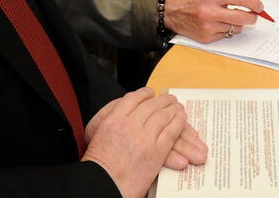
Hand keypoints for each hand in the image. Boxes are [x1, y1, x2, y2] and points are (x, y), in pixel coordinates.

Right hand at [83, 88, 203, 196]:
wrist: (104, 185)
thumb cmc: (99, 166)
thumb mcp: (96, 135)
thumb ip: (109, 120)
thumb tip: (122, 111)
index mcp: (113, 119)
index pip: (132, 98)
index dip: (144, 94)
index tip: (150, 93)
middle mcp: (130, 125)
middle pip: (150, 105)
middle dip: (162, 100)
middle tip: (169, 99)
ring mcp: (144, 138)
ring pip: (163, 116)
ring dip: (173, 109)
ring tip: (178, 107)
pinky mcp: (156, 151)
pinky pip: (172, 132)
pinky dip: (178, 123)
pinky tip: (181, 120)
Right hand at [164, 0, 264, 40]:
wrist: (169, 10)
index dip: (254, 3)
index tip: (259, 5)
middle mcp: (209, 12)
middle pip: (242, 17)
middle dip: (252, 17)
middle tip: (254, 15)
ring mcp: (208, 27)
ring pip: (235, 28)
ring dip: (238, 23)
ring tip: (229, 17)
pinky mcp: (206, 38)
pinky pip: (225, 35)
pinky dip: (226, 30)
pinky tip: (218, 23)